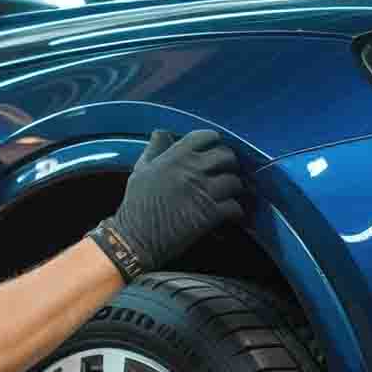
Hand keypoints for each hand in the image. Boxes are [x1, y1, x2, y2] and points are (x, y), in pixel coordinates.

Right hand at [101, 129, 247, 275]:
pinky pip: (234, 206)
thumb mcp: (141, 170)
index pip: (204, 137)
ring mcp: (203, 192)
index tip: (214, 148)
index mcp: (175, 157)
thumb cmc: (136, 205)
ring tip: (229, 193)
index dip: (213, 140)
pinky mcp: (210, 214)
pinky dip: (235, 210)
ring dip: (234, 187)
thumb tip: (161, 132)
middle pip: (226, 156)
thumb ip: (154, 150)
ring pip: (234, 181)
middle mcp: (192, 170)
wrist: (136, 238)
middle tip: (225, 171)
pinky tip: (229, 212)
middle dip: (229, 163)